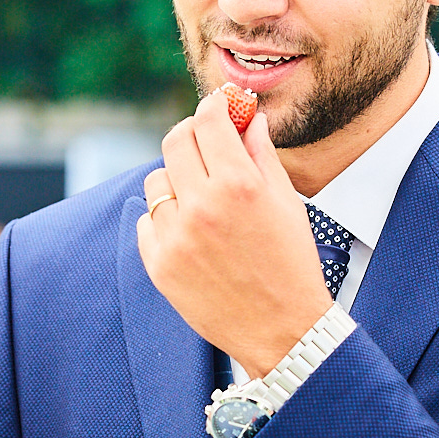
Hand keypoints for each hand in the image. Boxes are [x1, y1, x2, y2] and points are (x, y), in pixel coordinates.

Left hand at [137, 89, 334, 377]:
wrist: (282, 331)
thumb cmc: (291, 263)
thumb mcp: (286, 202)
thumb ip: (261, 153)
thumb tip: (247, 117)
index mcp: (239, 185)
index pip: (208, 120)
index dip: (213, 106)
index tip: (218, 108)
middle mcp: (202, 206)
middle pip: (175, 141)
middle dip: (192, 135)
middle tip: (207, 146)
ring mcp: (175, 237)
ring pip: (157, 180)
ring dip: (176, 179)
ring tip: (202, 199)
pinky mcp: (159, 264)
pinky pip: (148, 220)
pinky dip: (165, 220)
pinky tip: (192, 233)